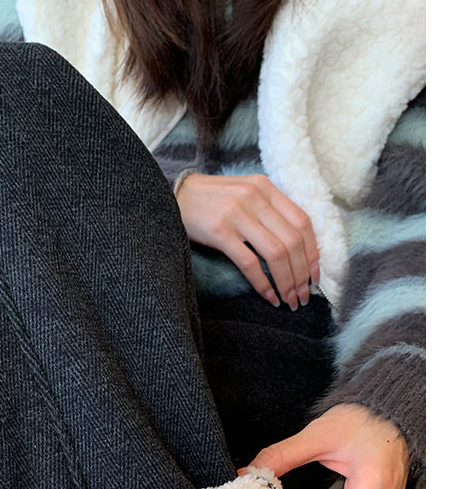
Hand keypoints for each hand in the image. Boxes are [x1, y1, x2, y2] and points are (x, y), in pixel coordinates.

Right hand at [175, 172, 319, 310]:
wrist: (173, 196)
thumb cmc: (210, 201)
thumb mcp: (244, 195)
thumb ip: (268, 212)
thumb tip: (295, 249)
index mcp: (265, 188)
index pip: (302, 222)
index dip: (313, 253)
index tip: (315, 276)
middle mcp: (255, 197)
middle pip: (292, 241)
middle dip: (302, 274)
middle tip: (303, 296)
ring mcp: (237, 214)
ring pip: (275, 253)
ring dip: (287, 282)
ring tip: (289, 300)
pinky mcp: (219, 231)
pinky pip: (249, 262)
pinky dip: (263, 283)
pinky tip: (268, 296)